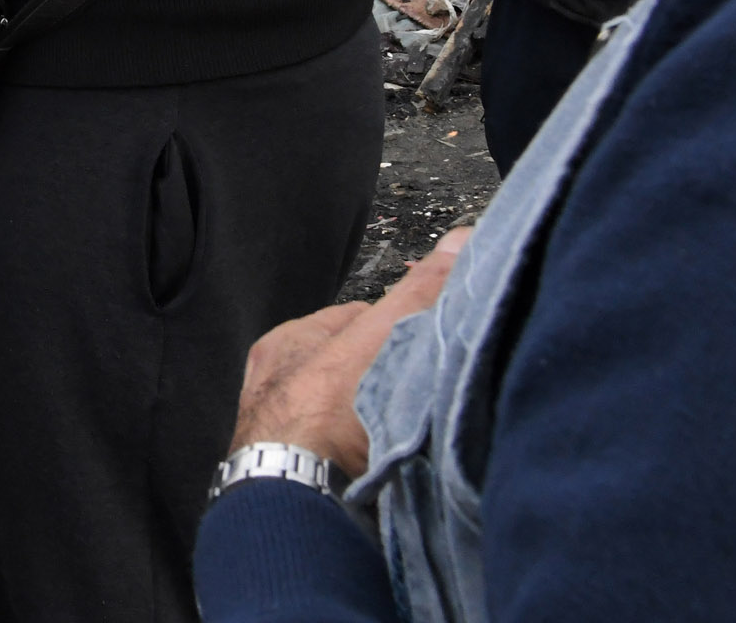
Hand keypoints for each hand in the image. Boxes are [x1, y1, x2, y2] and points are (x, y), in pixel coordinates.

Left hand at [230, 226, 471, 474]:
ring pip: (346, 416)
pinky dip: (366, 458)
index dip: (394, 326)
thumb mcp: (381, 337)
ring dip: (376, 422)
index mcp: (288, 345)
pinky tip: (391, 464)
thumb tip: (457, 242)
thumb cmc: (323, 412)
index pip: (352, 321)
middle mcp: (277, 387)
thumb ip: (418, 294)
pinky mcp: (299, 476)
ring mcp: (286, 434)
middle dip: (385, 377)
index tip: (423, 334)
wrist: (297, 494)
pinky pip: (342, 458)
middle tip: (420, 388)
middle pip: (350, 370)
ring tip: (411, 430)